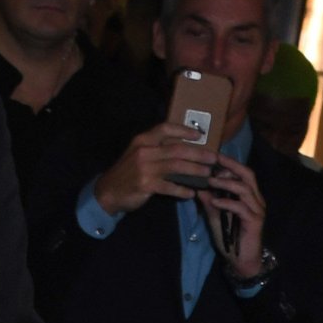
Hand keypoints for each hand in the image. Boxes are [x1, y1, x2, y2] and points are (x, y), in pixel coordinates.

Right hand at [92, 121, 219, 215]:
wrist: (108, 191)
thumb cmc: (128, 172)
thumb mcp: (139, 154)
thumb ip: (157, 149)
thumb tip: (184, 149)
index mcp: (143, 140)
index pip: (165, 128)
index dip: (184, 130)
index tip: (200, 135)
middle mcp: (144, 151)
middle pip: (177, 149)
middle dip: (198, 153)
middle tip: (214, 157)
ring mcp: (145, 168)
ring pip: (176, 166)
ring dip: (195, 170)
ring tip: (208, 174)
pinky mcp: (146, 185)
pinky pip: (170, 187)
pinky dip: (182, 190)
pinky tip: (192, 193)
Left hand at [197, 152, 266, 278]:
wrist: (241, 260)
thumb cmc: (229, 239)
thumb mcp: (215, 216)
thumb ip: (209, 201)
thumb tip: (197, 185)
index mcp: (249, 196)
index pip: (243, 173)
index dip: (230, 163)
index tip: (213, 155)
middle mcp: (256, 200)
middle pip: (248, 175)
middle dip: (231, 166)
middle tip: (214, 161)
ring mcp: (257, 210)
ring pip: (244, 189)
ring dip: (226, 183)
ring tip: (210, 181)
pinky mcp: (255, 222)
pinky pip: (241, 207)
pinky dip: (226, 202)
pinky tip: (214, 202)